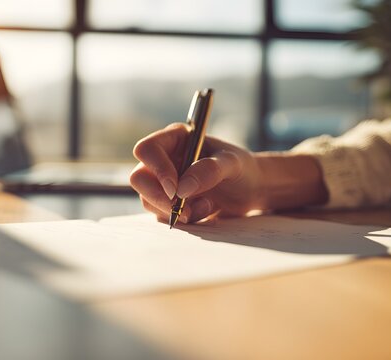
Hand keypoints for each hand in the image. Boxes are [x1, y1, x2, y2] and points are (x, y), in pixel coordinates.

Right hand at [130, 123, 265, 223]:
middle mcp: (164, 158)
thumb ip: (209, 170)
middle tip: (184, 211)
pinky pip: (162, 214)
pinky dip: (183, 219)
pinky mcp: (168, 201)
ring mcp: (163, 181)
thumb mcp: (233, 164)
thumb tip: (182, 189)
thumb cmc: (242, 168)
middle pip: (139, 178)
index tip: (176, 190)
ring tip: (207, 206)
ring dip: (175, 211)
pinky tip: (205, 211)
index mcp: (175, 139)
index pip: (147, 150)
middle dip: (160, 198)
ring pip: (148, 199)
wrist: (251, 189)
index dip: (157, 170)